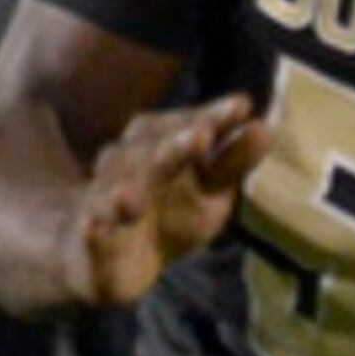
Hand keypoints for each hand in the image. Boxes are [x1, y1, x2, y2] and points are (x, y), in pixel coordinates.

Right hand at [70, 93, 265, 308]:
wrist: (101, 250)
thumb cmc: (170, 209)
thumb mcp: (210, 187)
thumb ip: (233, 160)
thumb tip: (265, 127)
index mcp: (168, 148)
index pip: (193, 127)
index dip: (215, 117)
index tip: (242, 105)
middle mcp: (133, 166)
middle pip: (153, 153)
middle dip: (176, 145)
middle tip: (202, 135)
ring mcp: (106, 201)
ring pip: (113, 194)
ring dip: (124, 195)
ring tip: (136, 199)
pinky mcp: (90, 238)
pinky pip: (90, 232)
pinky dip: (92, 229)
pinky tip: (95, 227)